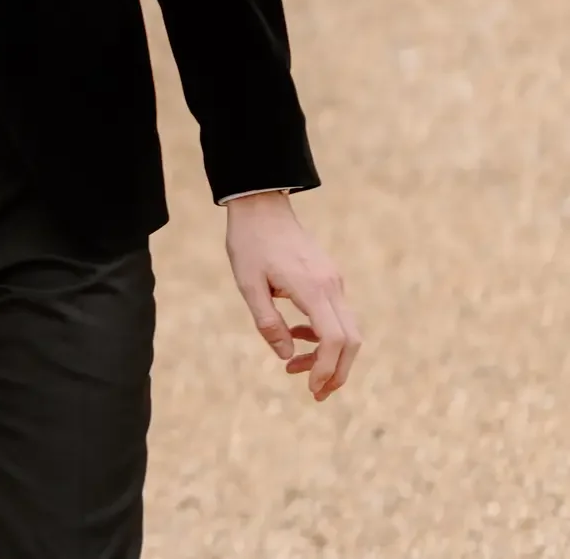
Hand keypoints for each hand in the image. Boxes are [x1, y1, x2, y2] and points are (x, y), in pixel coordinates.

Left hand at [225, 191, 359, 400]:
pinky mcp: (330, 278)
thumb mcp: (248, 284)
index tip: (311, 388)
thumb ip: (267, 321)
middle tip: (315, 393)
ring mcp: (334, 281)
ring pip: (347, 330)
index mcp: (312, 288)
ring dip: (329, 355)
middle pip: (351, 341)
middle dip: (338, 372)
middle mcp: (331, 286)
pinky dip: (323, 335)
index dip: (327, 369)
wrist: (261, 205)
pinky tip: (298, 337)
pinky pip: (336, 315)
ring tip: (295, 368)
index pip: (334, 339)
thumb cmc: (249, 243)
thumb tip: (287, 356)